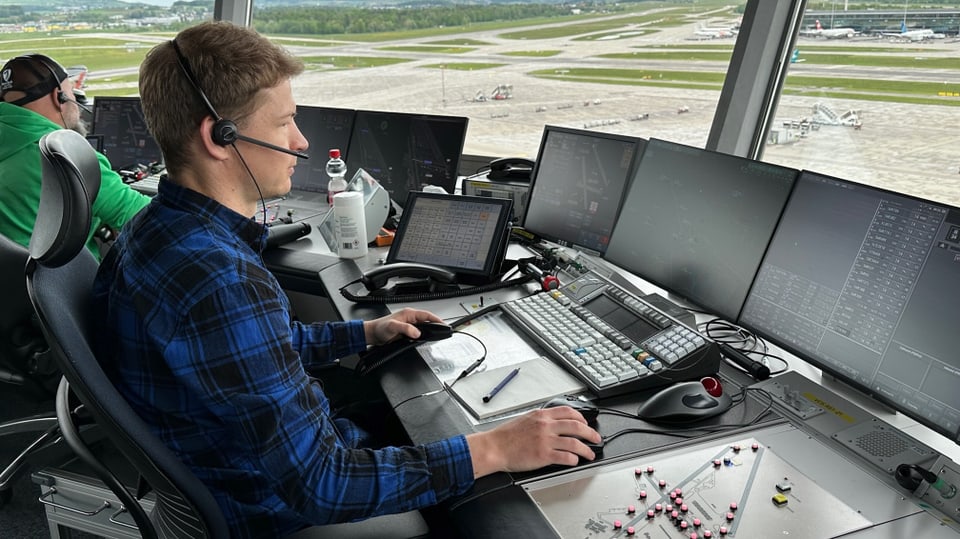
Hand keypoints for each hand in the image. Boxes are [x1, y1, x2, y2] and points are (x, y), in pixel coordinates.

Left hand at [362, 308, 442, 345]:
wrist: (373, 334)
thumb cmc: (380, 328)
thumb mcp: (393, 327)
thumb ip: (405, 328)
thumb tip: (417, 333)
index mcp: (408, 313)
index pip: (426, 315)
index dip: (436, 319)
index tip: (443, 324)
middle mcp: (410, 318)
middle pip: (427, 320)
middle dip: (436, 324)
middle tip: (444, 331)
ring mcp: (409, 324)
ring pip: (424, 326)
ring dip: (430, 330)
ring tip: (438, 334)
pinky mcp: (407, 331)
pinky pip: (419, 332)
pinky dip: (424, 335)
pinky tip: (426, 339)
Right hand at [465, 406, 600, 476]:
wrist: (494, 447)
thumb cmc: (505, 436)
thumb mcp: (525, 419)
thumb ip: (541, 419)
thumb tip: (554, 423)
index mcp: (542, 415)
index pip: (568, 412)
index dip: (582, 418)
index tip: (586, 423)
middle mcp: (545, 426)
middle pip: (576, 426)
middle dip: (590, 433)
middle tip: (596, 438)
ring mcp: (545, 440)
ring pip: (574, 442)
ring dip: (586, 449)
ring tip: (590, 454)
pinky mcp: (543, 455)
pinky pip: (565, 456)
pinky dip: (574, 459)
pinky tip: (575, 461)